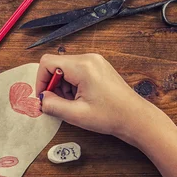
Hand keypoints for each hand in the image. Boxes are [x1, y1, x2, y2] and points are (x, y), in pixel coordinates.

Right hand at [36, 53, 158, 141]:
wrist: (135, 118)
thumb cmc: (110, 116)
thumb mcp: (76, 114)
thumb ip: (52, 105)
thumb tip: (40, 99)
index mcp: (82, 66)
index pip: (47, 63)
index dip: (41, 80)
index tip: (44, 97)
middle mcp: (88, 58)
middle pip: (56, 65)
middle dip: (53, 85)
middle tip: (61, 103)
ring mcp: (95, 61)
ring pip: (65, 69)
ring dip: (62, 86)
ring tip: (74, 103)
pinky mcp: (98, 67)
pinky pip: (76, 71)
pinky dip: (72, 85)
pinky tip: (81, 99)